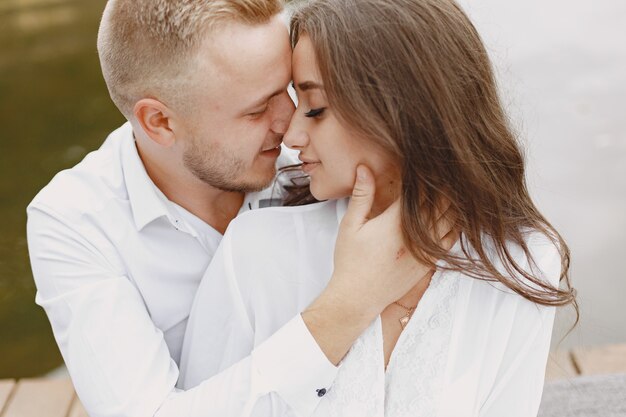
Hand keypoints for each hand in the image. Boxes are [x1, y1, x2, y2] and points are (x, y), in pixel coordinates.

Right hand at [330, 165, 455, 317]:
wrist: (358, 298)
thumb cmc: (351, 261)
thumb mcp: (350, 225)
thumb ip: (361, 195)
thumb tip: (364, 168)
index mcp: (395, 222)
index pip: (420, 189)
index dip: (426, 172)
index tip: (427, 159)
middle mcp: (416, 235)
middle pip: (442, 201)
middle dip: (443, 183)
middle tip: (444, 166)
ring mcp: (426, 250)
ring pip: (452, 219)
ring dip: (453, 201)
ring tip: (452, 186)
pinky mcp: (431, 262)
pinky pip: (453, 238)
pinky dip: (456, 223)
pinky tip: (453, 213)